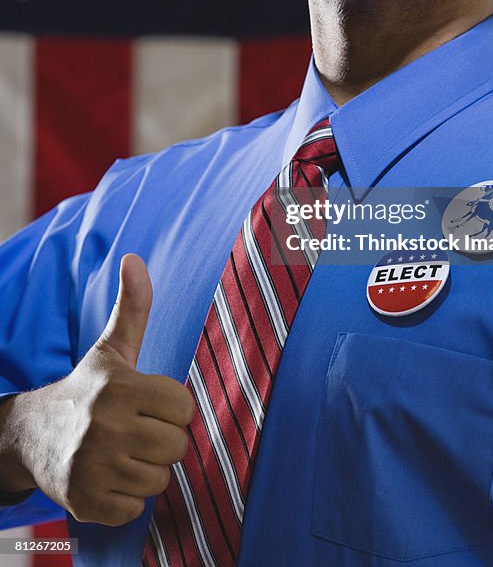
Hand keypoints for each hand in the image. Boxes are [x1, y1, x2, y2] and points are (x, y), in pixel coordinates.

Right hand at [1, 254, 194, 525]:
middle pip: (177, 446)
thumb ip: (132, 307)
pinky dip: (126, 498)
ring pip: (159, 479)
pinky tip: (108, 477)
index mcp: (119, 388)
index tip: (150, 404)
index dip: (171, 407)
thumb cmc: (86, 390)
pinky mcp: (86, 503)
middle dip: (162, 440)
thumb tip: (134, 258)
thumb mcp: (111, 349)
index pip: (184, 408)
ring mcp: (94, 467)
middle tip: (137, 431)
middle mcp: (105, 427)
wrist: (32, 435)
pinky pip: (136, 508)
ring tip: (122, 452)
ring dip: (146, 470)